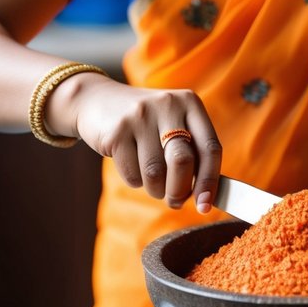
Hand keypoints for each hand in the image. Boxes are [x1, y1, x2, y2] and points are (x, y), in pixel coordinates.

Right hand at [65, 76, 221, 209]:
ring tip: (152, 182)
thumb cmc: (147, 124)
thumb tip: (205, 198)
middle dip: (179, 191)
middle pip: (182, 161)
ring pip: (155, 173)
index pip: (210, 148)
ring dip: (156, 189)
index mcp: (190, 103)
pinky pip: (132, 174)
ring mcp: (140, 116)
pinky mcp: (116, 132)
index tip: (205, 206)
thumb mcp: (173, 125)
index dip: (210, 181)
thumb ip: (192, 153)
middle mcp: (168, 105)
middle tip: (175, 202)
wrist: (98, 100)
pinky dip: (135, 181)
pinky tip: (132, 165)